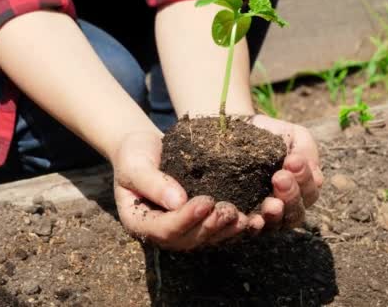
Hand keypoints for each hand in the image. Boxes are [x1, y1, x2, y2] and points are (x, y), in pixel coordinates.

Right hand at [112, 132, 248, 250]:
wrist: (144, 148)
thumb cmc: (135, 154)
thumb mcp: (135, 164)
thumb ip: (152, 183)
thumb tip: (178, 202)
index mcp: (139, 222)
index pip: (164, 229)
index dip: (186, 218)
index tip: (205, 201)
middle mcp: (161, 233)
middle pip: (187, 240)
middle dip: (210, 227)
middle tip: (229, 211)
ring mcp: (181, 230)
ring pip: (205, 239)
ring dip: (226, 231)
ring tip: (245, 218)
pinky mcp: (198, 222)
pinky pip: (216, 230)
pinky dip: (233, 226)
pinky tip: (252, 218)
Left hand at [247, 115, 323, 231]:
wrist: (237, 132)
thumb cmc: (269, 135)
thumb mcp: (292, 135)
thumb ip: (305, 148)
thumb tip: (307, 167)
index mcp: (302, 187)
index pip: (310, 189)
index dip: (304, 177)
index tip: (292, 160)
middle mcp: (288, 205)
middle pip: (297, 211)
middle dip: (291, 195)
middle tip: (280, 177)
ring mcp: (267, 216)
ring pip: (279, 223)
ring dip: (276, 213)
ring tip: (271, 203)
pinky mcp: (246, 221)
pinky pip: (253, 229)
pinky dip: (255, 226)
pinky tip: (253, 219)